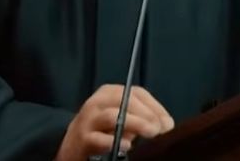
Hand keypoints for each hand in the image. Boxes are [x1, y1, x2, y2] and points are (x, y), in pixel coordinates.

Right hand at [53, 84, 174, 160]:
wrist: (71, 146)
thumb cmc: (102, 130)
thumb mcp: (122, 118)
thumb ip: (142, 117)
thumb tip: (166, 124)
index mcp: (109, 92)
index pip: (136, 93)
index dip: (154, 107)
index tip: (167, 123)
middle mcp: (97, 102)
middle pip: (124, 101)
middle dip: (146, 114)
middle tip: (159, 129)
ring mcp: (88, 120)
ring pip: (112, 116)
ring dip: (135, 124)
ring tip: (150, 133)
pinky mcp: (82, 139)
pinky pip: (98, 138)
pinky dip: (114, 141)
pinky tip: (127, 145)